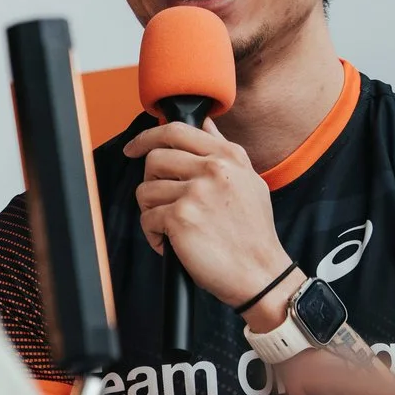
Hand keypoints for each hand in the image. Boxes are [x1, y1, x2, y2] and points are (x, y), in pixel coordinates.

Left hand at [123, 119, 287, 308]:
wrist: (261, 273)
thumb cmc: (252, 232)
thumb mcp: (248, 180)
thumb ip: (223, 149)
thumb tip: (203, 122)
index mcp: (228, 156)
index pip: (176, 130)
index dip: (147, 137)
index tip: (134, 148)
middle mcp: (212, 169)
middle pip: (154, 159)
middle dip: (150, 181)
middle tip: (161, 201)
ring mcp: (196, 193)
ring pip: (146, 190)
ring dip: (152, 211)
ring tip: (171, 227)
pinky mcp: (181, 218)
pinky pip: (147, 219)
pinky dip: (154, 235)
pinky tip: (172, 244)